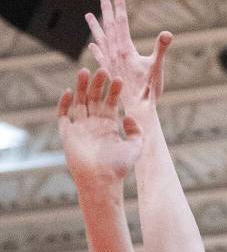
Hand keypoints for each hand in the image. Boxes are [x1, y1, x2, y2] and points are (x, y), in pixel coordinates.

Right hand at [58, 68, 142, 189]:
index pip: (110, 102)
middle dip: (98, 84)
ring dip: (82, 87)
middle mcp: (93, 125)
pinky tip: (70, 91)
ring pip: (79, 102)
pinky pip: (63, 115)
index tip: (118, 78)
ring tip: (86, 71)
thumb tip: (128, 116)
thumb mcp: (135, 148)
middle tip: (103, 69)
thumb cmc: (118, 168)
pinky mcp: (67, 134)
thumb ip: (136, 131)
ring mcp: (80, 128)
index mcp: (108, 126)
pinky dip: (64, 103)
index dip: (113, 90)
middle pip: (94, 98)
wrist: (101, 182)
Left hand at [86, 0, 171, 113]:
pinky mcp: (109, 72)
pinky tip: (92, 44)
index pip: (121, 23)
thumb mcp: (157, 67)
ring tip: (88, 15)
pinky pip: (99, 57)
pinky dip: (96, 49)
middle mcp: (114, 53)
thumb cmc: (149, 90)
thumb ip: (161, 49)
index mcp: (125, 49)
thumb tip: (168, 34)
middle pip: (109, 27)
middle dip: (106, 11)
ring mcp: (109, 63)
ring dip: (95, 26)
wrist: (138, 109)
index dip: (120, 7)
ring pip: (100, 39)